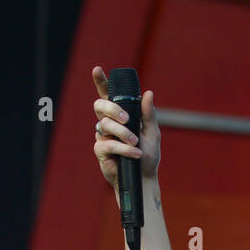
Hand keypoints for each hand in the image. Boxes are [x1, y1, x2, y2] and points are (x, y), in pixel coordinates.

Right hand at [92, 65, 160, 188]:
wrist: (144, 179)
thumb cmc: (148, 156)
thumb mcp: (152, 133)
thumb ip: (148, 114)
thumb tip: (148, 92)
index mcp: (120, 115)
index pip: (108, 95)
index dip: (100, 82)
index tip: (97, 69)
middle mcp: (109, 123)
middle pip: (100, 106)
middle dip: (112, 109)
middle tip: (127, 119)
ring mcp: (103, 137)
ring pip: (105, 125)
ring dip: (123, 134)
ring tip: (136, 144)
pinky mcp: (101, 151)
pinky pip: (108, 144)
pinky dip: (123, 148)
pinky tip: (134, 154)